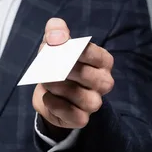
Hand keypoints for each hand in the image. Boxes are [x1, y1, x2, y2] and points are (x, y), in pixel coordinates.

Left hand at [32, 18, 114, 132]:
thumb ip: (55, 32)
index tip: (55, 47)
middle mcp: (104, 82)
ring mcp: (94, 102)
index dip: (73, 50)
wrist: (48, 93)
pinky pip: (74, 114)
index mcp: (102, 61)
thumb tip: (56, 35)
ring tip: (47, 81)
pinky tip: (47, 97)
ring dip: (60, 88)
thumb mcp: (53, 44)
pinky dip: (57, 105)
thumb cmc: (56, 64)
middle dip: (64, 70)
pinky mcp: (81, 118)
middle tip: (47, 66)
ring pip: (84, 98)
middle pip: (90, 77)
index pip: (95, 54)